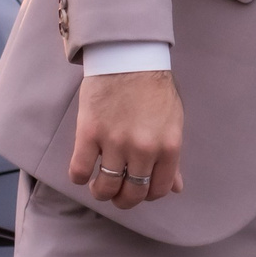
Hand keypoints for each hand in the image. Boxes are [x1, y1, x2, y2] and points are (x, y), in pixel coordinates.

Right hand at [67, 70, 184, 209]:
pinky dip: (78, 177)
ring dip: (101, 192)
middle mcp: (143, 149)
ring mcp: (115, 142)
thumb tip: (177, 188)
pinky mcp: (89, 133)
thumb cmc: (154, 88)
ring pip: (104, 188)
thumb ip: (172, 158)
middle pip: (131, 194)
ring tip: (98, 185)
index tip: (139, 189)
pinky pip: (79, 170)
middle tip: (117, 192)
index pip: (159, 190)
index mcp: (168, 146)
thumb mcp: (173, 122)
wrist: (129, 57)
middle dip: (124, 199)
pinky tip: (82, 171)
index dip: (148, 195)